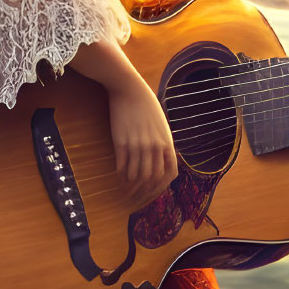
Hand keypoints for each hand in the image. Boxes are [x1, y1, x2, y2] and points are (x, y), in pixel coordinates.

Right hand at [107, 79, 177, 205]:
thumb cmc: (147, 106)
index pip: (170, 174)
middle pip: (152, 179)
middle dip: (144, 192)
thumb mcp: (162, 125)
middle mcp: (154, 147)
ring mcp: (138, 145)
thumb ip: (163, 143)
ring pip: (136, 176)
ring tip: (126, 191)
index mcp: (167, 143)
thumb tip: (163, 161)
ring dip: (131, 187)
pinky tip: (118, 178)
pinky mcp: (122, 143)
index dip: (162, 187)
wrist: (130, 90)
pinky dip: (121, 177)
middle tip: (137, 198)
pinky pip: (122, 167)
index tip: (154, 192)